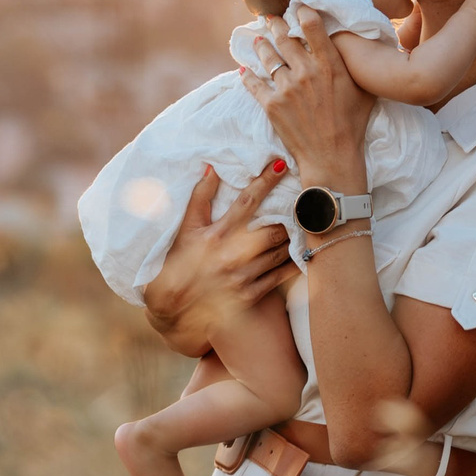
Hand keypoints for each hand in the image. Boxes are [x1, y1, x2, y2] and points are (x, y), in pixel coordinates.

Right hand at [141, 161, 297, 356]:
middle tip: (301, 202)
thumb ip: (199, 198)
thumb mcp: (184, 230)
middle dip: (289, 215)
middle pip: (274, 229)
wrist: (173, 310)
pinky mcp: (251, 295)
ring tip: (302, 225)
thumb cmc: (177, 265)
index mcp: (216, 235)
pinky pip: (280, 276)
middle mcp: (233, 255)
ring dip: (293, 237)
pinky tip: (298, 252)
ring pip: (281, 251)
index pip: (247, 201)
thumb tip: (211, 167)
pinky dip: (292, 263)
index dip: (266, 181)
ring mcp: (244, 277)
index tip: (281, 164)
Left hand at [241, 6, 375, 190]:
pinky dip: (248, 76)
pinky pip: (254, 84)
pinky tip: (244, 71)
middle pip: (285, 37)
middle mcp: (306, 71)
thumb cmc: (353, 125)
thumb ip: (356, 66)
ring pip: (267, 57)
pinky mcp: (271, 105)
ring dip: (261, 46)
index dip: (302, 11)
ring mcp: (286, 87)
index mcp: (330, 64)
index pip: (312, 25)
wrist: (332, 158)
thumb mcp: (364, 90)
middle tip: (271, 19)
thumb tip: (358, 47)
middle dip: (276, 25)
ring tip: (258, 40)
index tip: (297, 7)